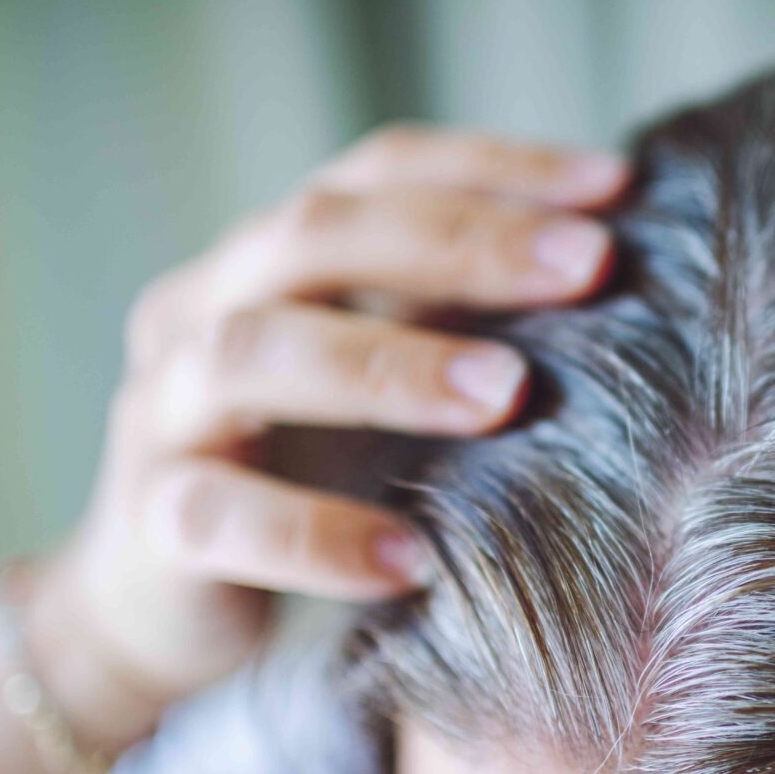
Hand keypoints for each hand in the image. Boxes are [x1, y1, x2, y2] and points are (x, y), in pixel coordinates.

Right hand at [32, 127, 627, 745]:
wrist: (166, 604)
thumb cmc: (311, 475)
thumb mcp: (386, 384)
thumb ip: (460, 326)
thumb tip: (618, 282)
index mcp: (273, 260)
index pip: (379, 174)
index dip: (496, 169)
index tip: (619, 187)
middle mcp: (209, 310)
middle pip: (318, 234)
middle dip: (461, 243)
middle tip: (589, 265)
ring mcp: (167, 410)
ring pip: (256, 352)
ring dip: (389, 366)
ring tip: (508, 394)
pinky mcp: (155, 522)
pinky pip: (222, 517)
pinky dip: (317, 536)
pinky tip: (413, 563)